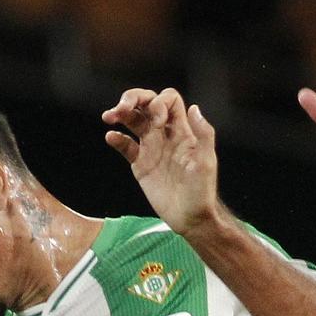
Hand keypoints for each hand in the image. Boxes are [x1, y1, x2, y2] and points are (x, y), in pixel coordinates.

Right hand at [102, 87, 222, 236]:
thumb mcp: (206, 161)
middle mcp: (165, 134)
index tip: (158, 123)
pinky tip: (111, 137)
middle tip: (122, 107)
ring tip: (109, 116)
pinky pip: (126, 146)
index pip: (168, 100)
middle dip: (134, 98)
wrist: (189, 217)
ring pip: (133, 121)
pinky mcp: (140, 164)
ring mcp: (151, 148)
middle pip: (147, 104)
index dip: (160, 103)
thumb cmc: (202, 191)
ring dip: (120, 114)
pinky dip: (117, 139)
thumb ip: (203, 134)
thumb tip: (194, 108)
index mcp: (182, 130)